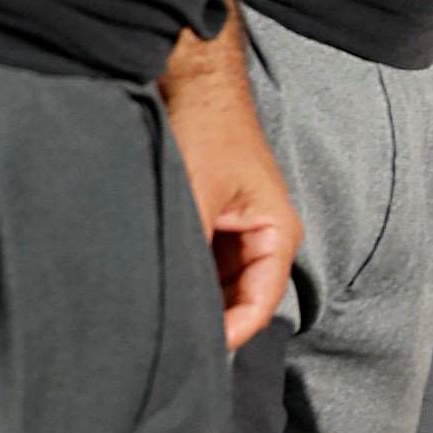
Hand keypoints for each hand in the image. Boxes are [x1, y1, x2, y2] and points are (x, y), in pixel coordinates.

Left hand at [161, 20, 299, 350]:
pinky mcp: (212, 222)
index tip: (189, 356)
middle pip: (239, 303)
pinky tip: (155, 288)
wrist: (192, 76)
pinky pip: (201, 266)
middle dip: (208, 322)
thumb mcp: (194, 196)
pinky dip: (183, 278)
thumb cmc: (207, 126)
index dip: (225, 336)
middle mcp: (263, 239)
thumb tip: (170, 307)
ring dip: (193, 300)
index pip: (258, 309)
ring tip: (157, 320)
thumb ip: (188, 254)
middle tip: (166, 347)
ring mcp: (237, 232)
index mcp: (277, 235)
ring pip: (217, 288)